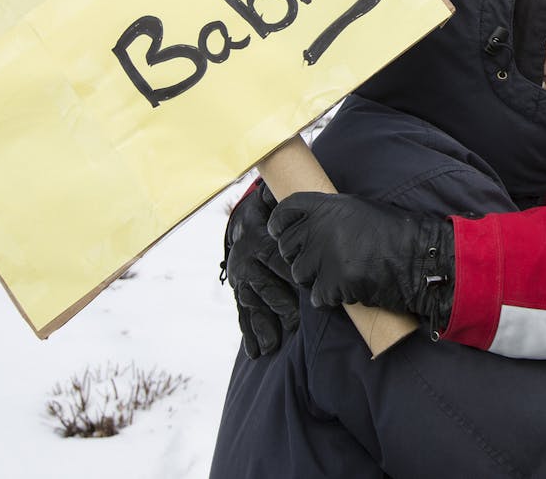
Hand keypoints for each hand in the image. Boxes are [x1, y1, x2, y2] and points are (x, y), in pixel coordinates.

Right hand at [221, 183, 297, 358]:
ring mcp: (241, 278)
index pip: (276, 258)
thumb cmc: (274, 214)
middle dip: (279, 305)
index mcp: (259, 239)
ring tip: (271, 345)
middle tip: (294, 323)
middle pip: (264, 285)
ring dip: (262, 325)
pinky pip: (242, 313)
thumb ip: (292, 207)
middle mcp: (247, 260)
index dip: (289, 275)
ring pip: (252, 304)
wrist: (246, 219)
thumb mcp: (280, 205)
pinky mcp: (239, 291)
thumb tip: (306, 194)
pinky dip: (249, 333)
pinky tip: (256, 351)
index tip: (305, 291)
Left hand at [269, 193, 454, 333]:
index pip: (285, 211)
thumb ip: (329, 214)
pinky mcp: (333, 283)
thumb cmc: (395, 232)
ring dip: (314, 278)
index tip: (278, 232)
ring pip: (299, 274)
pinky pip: (317, 297)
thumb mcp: (359, 209)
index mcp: (327, 206)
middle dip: (298, 256)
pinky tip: (347, 291)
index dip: (278, 223)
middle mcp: (321, 228)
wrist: (419, 258)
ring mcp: (325, 256)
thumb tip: (306, 223)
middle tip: (316, 262)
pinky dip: (329, 299)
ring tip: (337, 275)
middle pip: (287, 247)